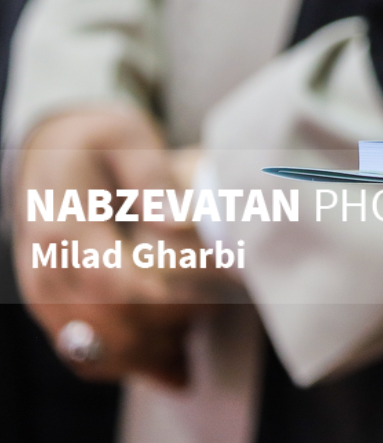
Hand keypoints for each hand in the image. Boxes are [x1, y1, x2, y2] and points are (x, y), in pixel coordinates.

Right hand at [14, 106, 233, 385]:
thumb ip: (153, 179)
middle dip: (167, 329)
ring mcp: (43, 291)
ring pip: (94, 348)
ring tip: (197, 348)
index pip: (117, 283)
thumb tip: (179, 222)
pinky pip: (82, 352)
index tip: (215, 297)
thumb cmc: (97, 140)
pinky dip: (126, 363)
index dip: (169, 300)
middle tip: (218, 314)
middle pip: (109, 323)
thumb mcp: (128, 139)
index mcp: (64, 225)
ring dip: (149, 356)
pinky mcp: (50, 305)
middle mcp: (44, 266)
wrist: (50, 148)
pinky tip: (170, 364)